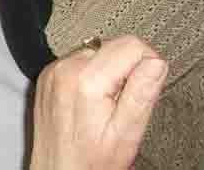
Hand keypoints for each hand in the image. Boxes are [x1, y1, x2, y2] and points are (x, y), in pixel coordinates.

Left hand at [31, 36, 167, 169]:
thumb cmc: (91, 161)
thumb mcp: (126, 133)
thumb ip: (142, 93)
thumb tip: (157, 61)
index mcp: (87, 80)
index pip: (131, 45)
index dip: (148, 63)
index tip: (146, 86)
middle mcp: (65, 68)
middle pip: (113, 45)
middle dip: (126, 69)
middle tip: (122, 103)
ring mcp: (53, 70)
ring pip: (96, 51)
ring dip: (106, 72)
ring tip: (103, 105)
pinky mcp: (46, 74)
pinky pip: (77, 61)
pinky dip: (88, 75)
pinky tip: (87, 101)